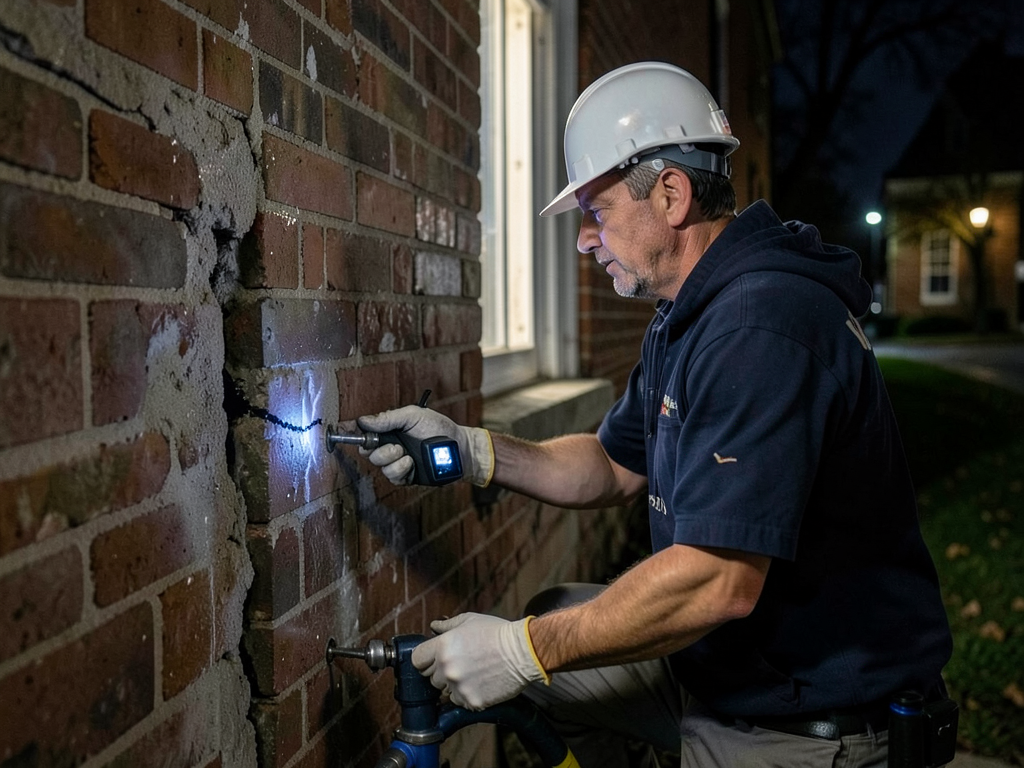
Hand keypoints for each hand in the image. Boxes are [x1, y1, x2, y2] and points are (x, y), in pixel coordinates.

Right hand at [357, 406, 493, 486]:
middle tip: (395, 446)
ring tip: (407, 454)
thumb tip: (362, 420)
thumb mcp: (413, 416)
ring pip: (379, 465)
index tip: (345, 430)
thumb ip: (388, 418)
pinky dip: (400, 470)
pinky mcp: (405, 476)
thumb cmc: (439, 428)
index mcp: (390, 429)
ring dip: (391, 459)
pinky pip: (392, 477)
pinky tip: (412, 463)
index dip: (354, 431)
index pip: (366, 431)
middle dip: (376, 449)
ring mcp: (397, 462)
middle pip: (367, 451)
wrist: (458, 449)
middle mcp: (391, 446)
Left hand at [410, 613, 548, 710]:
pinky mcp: (472, 701)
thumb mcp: (470, 620)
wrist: (524, 651)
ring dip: (453, 685)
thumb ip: (447, 625)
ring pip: (444, 691)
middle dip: (440, 672)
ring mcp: (459, 687)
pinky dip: (467, 695)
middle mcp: (447, 668)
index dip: (425, 659)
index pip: (417, 660)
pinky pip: (460, 701)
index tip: (433, 659)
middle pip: (430, 677)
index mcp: (443, 647)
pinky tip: (480, 683)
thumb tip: (434, 626)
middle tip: (460, 664)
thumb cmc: (498, 633)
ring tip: (472, 673)